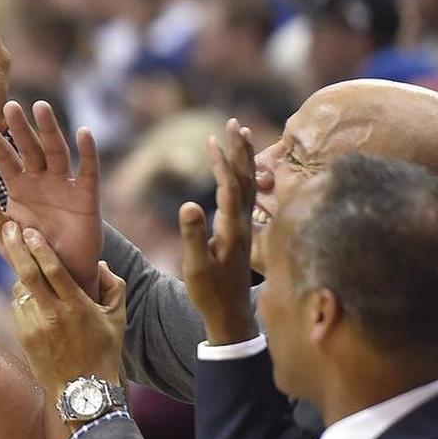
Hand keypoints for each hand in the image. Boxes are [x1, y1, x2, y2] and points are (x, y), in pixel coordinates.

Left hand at [0, 100, 101, 298]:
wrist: (61, 278)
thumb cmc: (31, 256)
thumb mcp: (3, 235)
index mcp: (19, 188)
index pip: (4, 159)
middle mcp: (41, 182)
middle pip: (30, 149)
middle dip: (19, 128)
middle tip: (9, 105)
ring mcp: (64, 187)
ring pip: (56, 152)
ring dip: (49, 130)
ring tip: (41, 107)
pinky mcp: (87, 197)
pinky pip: (88, 171)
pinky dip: (88, 152)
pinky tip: (84, 133)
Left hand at [3, 222, 126, 394]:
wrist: (83, 393)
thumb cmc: (104, 353)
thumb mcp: (118, 318)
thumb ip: (114, 286)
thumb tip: (99, 264)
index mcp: (77, 307)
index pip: (53, 270)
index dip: (39, 248)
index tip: (29, 230)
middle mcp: (53, 316)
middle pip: (27, 274)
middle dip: (16, 247)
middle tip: (7, 228)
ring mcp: (35, 328)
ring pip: (20, 290)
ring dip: (21, 274)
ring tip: (27, 265)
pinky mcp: (23, 338)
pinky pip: (17, 307)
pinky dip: (21, 296)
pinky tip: (31, 295)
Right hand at [179, 119, 258, 344]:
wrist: (231, 314)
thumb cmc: (210, 292)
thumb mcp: (195, 266)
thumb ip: (192, 235)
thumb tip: (189, 204)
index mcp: (232, 229)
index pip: (230, 187)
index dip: (223, 163)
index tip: (214, 139)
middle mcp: (244, 223)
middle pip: (246, 178)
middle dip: (240, 150)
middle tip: (234, 123)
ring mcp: (245, 227)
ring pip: (249, 184)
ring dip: (244, 158)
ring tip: (240, 135)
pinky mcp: (242, 231)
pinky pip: (246, 195)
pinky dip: (242, 175)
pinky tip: (238, 169)